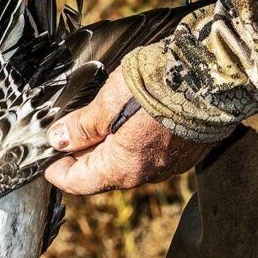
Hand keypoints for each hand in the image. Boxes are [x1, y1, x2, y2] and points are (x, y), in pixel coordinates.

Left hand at [44, 69, 215, 194]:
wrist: (211, 75)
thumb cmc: (157, 88)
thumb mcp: (106, 103)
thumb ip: (81, 126)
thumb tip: (58, 140)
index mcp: (123, 169)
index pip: (79, 183)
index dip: (58, 171)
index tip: (45, 159)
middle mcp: (147, 173)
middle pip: (103, 173)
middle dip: (81, 156)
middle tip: (65, 135)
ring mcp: (170, 163)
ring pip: (128, 162)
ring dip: (107, 147)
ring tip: (93, 123)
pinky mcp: (186, 149)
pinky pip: (151, 152)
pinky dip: (132, 141)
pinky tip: (127, 120)